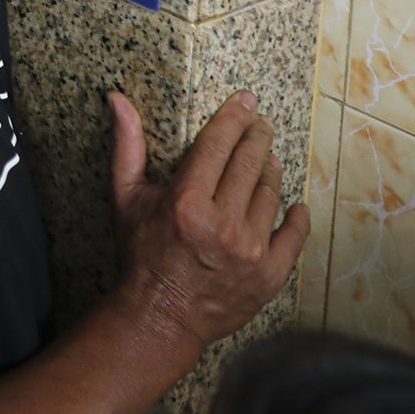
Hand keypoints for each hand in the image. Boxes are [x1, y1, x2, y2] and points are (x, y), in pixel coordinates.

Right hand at [108, 90, 308, 354]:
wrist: (162, 314)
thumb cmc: (141, 253)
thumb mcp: (126, 198)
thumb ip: (127, 146)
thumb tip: (117, 99)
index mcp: (187, 202)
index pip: (218, 146)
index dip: (233, 119)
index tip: (245, 101)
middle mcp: (223, 224)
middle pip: (249, 165)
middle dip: (257, 138)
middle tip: (261, 124)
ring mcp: (252, 250)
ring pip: (271, 195)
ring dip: (270, 173)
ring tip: (267, 162)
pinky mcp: (271, 273)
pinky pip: (294, 235)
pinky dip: (296, 217)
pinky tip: (294, 205)